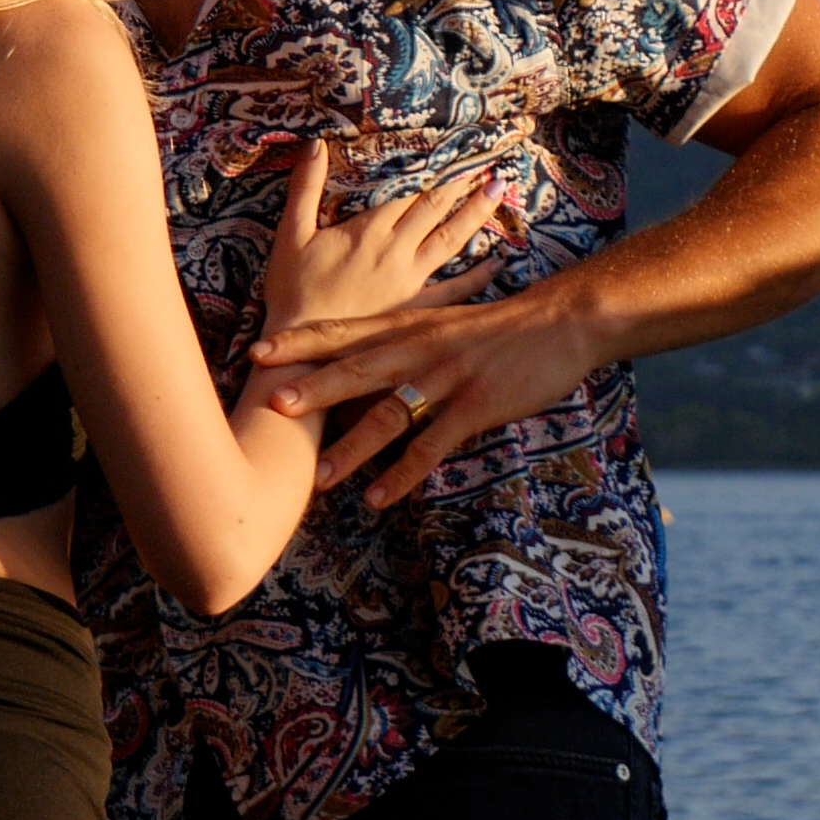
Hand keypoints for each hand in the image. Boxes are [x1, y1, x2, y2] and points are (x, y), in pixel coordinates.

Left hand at [251, 286, 611, 509]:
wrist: (562, 322)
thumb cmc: (501, 327)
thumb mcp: (444, 322)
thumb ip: (403, 339)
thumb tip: (360, 362)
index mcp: (409, 326)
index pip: (345, 332)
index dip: (301, 342)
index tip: (257, 352)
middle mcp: (421, 348)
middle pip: (356, 368)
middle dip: (312, 388)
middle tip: (270, 406)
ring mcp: (448, 378)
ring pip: (391, 413)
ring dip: (354, 447)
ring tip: (320, 478)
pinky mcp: (476, 406)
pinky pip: (432, 445)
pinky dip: (403, 474)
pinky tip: (379, 498)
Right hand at [262, 140, 509, 329]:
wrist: (302, 348)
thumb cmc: (292, 291)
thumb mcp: (290, 234)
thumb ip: (304, 188)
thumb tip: (314, 144)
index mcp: (368, 229)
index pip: (408, 191)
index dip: (433, 169)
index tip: (456, 152)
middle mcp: (395, 249)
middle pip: (434, 208)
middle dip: (462, 183)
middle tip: (488, 162)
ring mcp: (410, 279)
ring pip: (450, 239)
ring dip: (475, 214)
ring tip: (499, 191)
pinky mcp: (414, 308)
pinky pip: (454, 290)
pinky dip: (478, 276)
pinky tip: (498, 262)